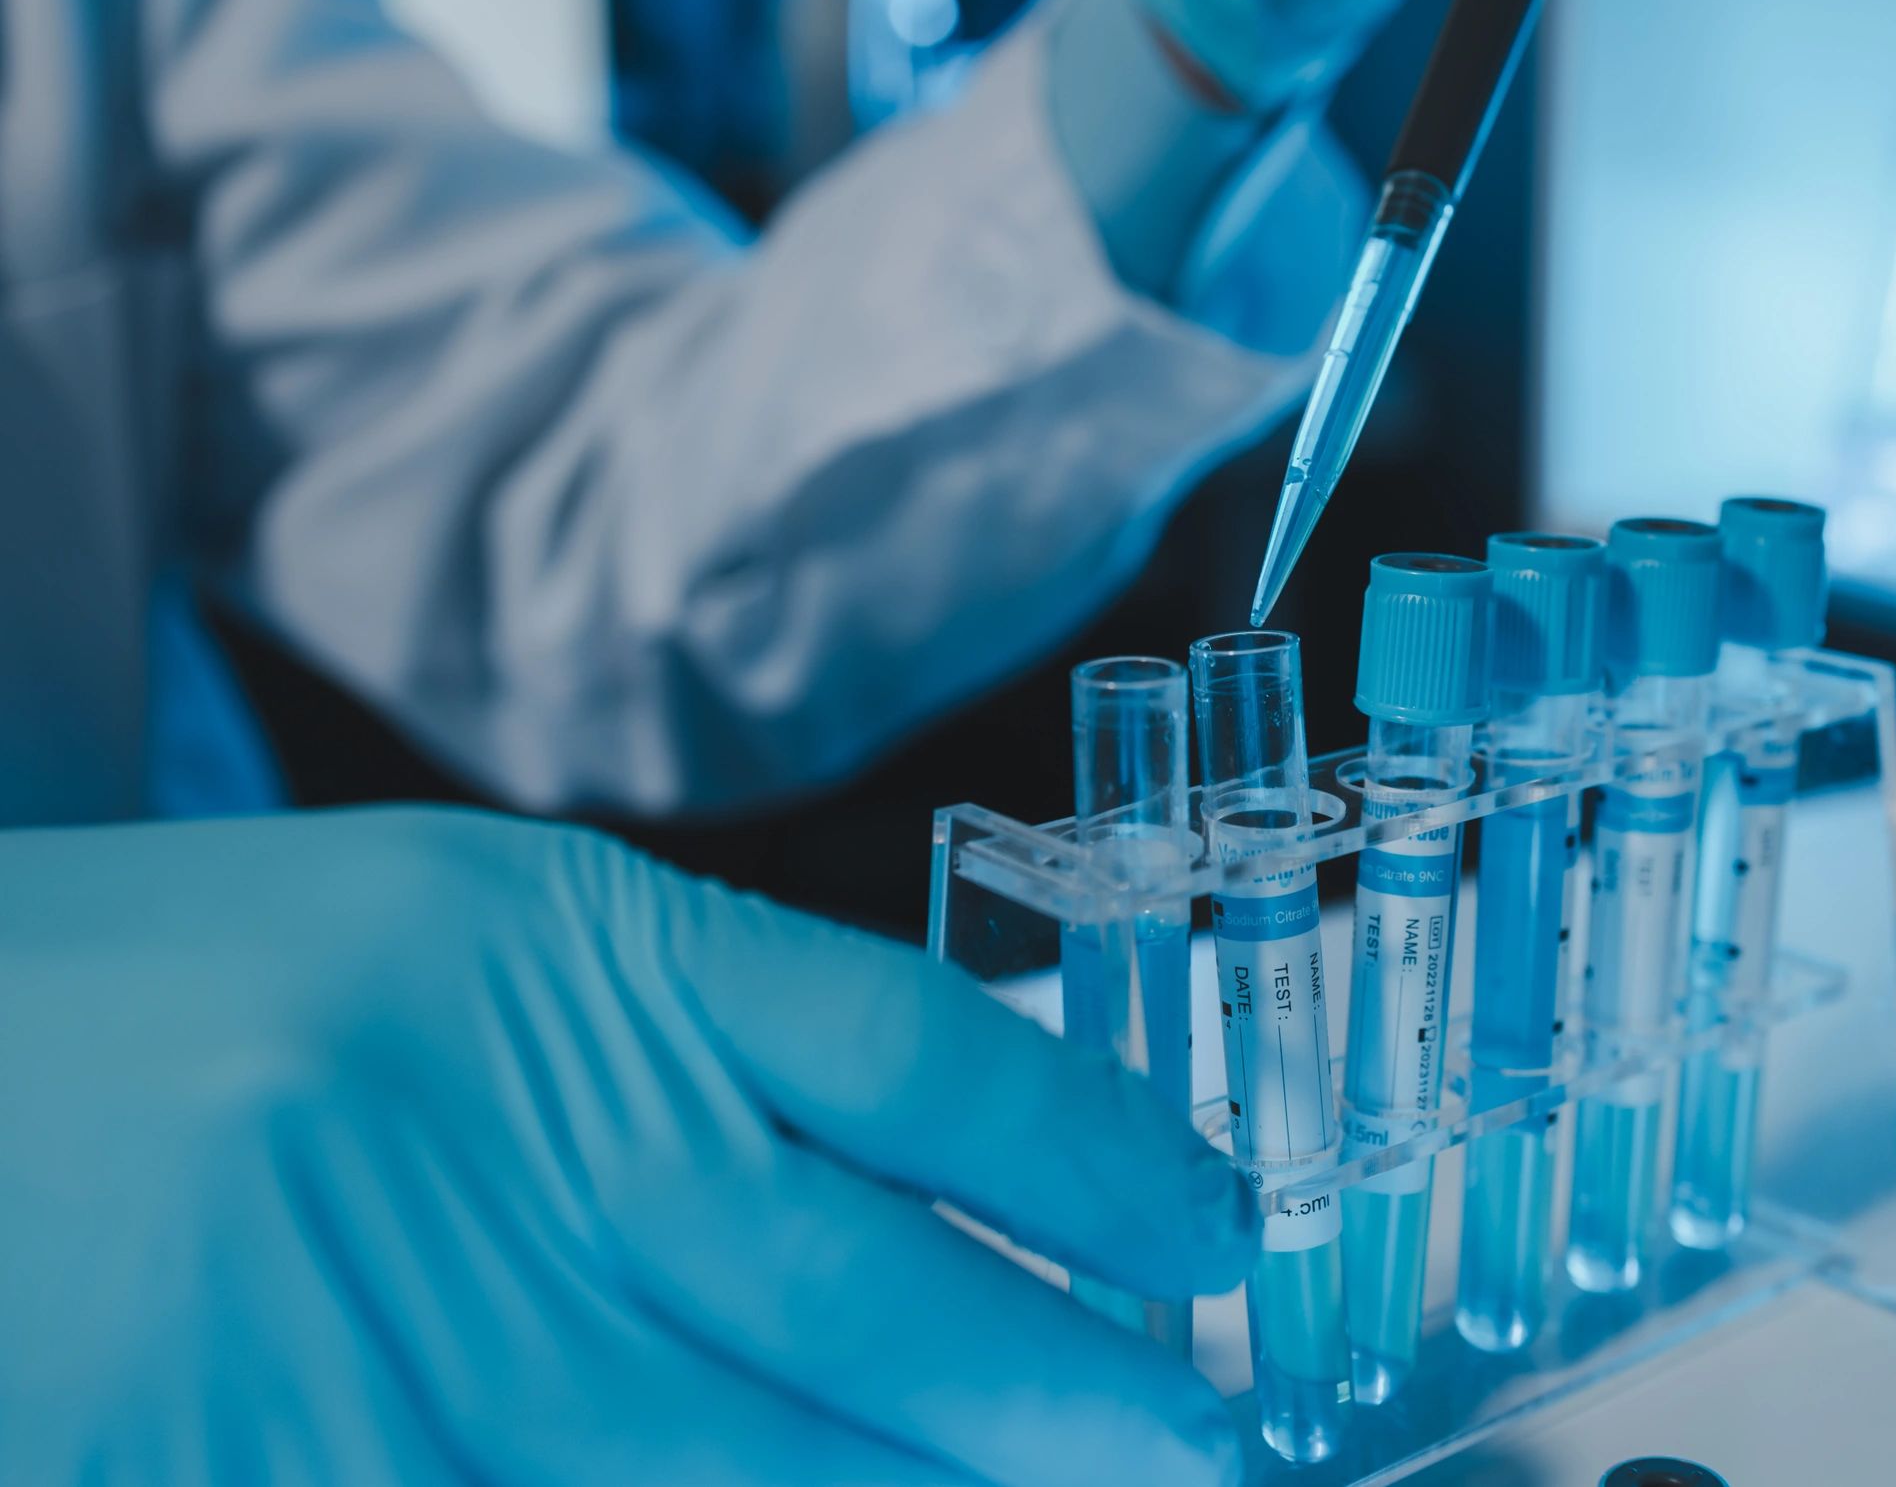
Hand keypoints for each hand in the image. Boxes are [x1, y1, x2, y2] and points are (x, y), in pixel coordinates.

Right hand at [0, 807, 1252, 1484]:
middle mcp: (503, 1127)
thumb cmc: (200, 987)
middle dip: (1061, 1392)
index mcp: (565, 952)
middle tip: (1207, 1450)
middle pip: (858, 1287)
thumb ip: (692, 1039)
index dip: (1092, 1154)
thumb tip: (942, 1183)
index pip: (907, 1050)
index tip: (1215, 1229)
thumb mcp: (468, 940)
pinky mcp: (284, 1462)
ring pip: (725, 1466)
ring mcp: (390, 1324)